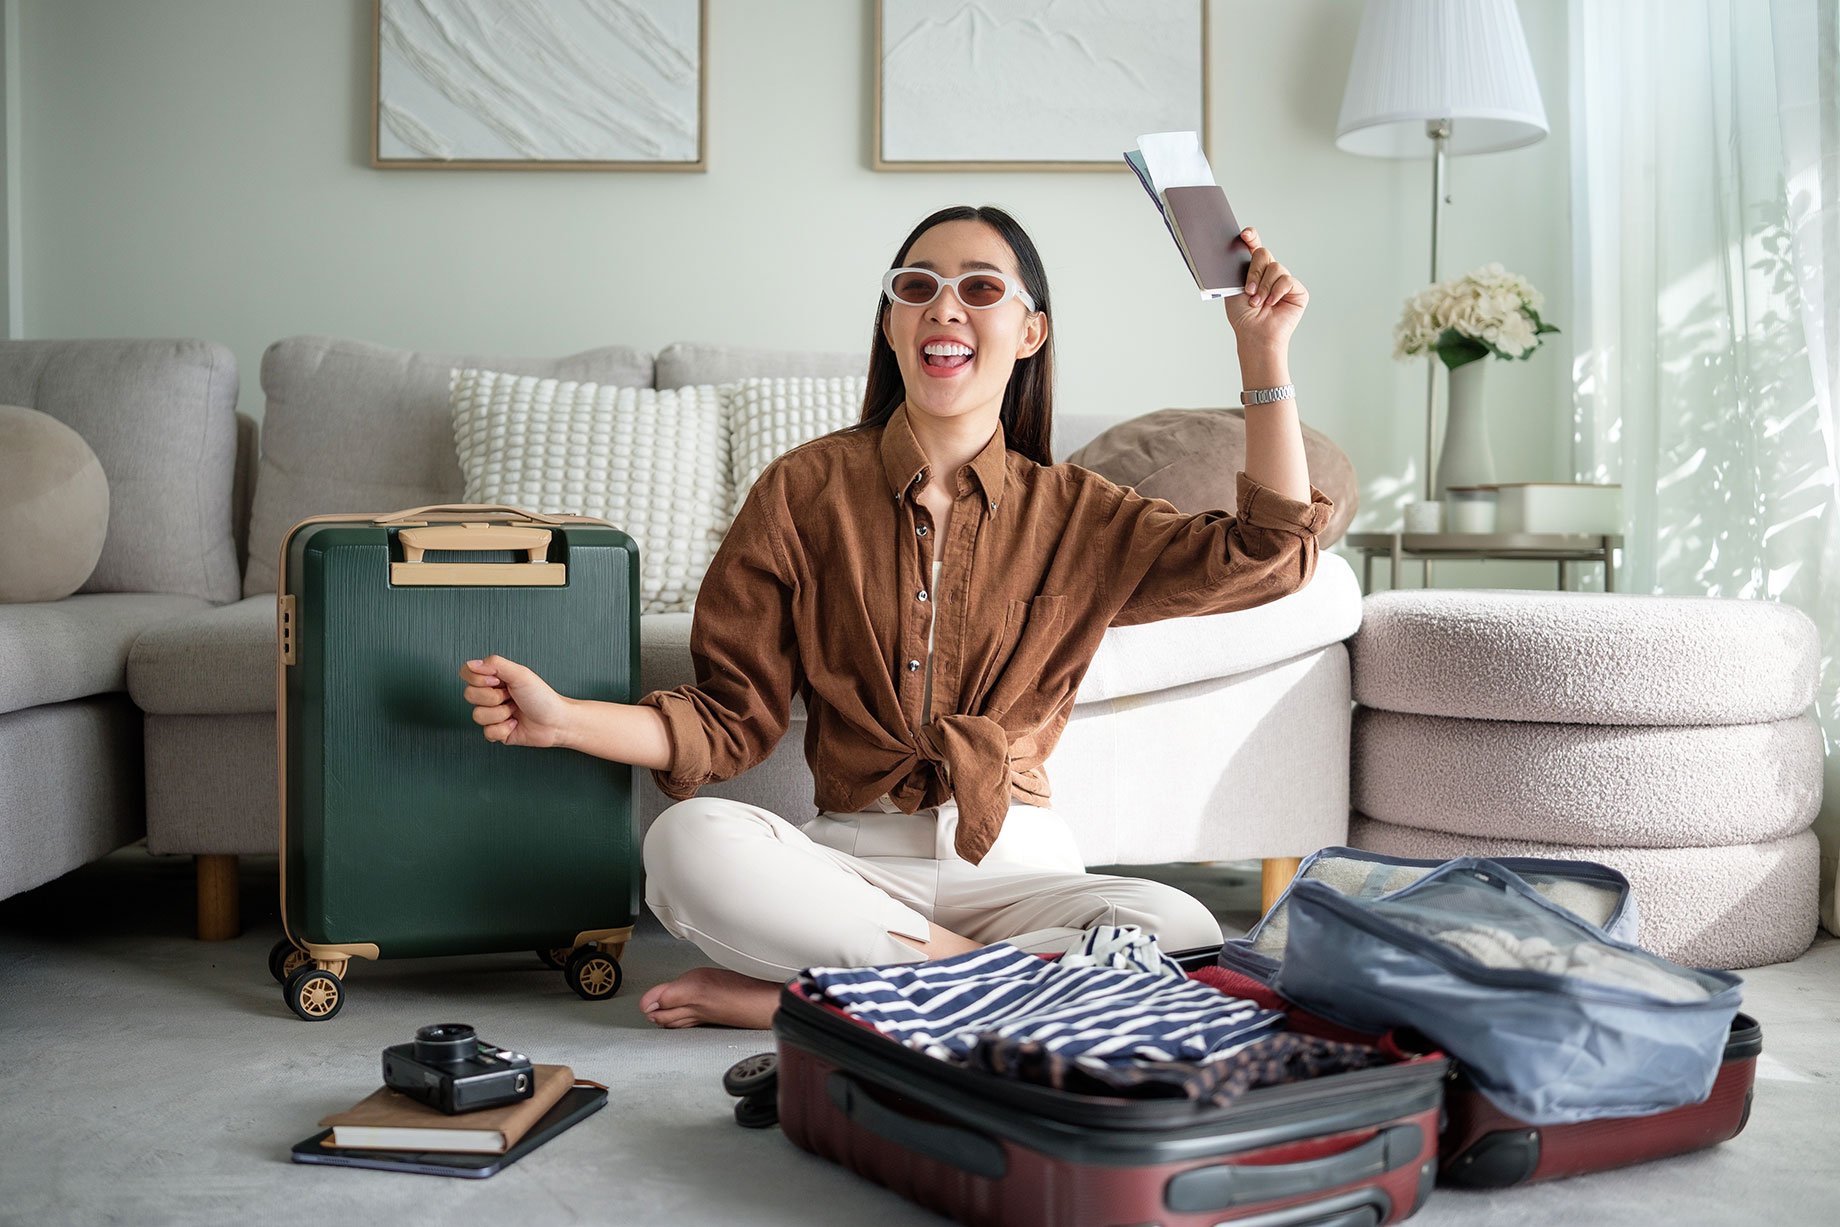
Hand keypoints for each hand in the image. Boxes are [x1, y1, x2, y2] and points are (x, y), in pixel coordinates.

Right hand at [458, 655, 573, 747]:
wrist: (557, 721)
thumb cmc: (542, 697)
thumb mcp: (520, 674)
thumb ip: (495, 664)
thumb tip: (470, 664)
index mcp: (493, 679)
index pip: (466, 673)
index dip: (478, 679)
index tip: (497, 681)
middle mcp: (490, 695)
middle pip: (469, 695)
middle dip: (494, 697)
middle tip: (511, 697)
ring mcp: (492, 714)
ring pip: (477, 715)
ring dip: (501, 714)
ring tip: (515, 711)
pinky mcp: (496, 732)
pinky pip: (487, 732)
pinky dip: (504, 729)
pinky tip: (515, 724)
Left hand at [1223, 226, 1306, 352]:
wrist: (1254, 334)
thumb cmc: (1243, 316)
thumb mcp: (1234, 288)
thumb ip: (1239, 269)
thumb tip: (1239, 249)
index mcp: (1254, 270)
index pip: (1254, 246)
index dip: (1251, 237)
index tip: (1244, 235)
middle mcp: (1270, 273)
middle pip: (1264, 254)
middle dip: (1254, 271)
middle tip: (1248, 290)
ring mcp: (1284, 281)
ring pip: (1276, 267)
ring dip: (1264, 286)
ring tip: (1257, 302)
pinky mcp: (1297, 291)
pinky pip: (1287, 281)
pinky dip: (1276, 292)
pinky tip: (1271, 303)